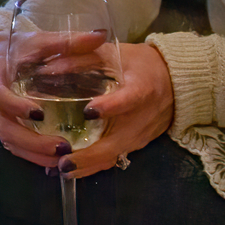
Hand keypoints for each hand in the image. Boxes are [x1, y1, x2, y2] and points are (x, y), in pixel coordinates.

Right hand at [0, 24, 56, 162]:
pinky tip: (56, 161)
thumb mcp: (35, 41)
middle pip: (5, 129)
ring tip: (64, 156)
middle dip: (33, 142)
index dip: (14, 106)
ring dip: (36, 153)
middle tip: (63, 146)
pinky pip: (15, 146)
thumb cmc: (11, 49)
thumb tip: (100, 35)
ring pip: (10, 142)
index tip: (39, 112)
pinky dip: (34, 156)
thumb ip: (65, 42)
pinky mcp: (3, 126)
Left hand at [69, 41, 176, 178]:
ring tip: (61, 169)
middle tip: (63, 160)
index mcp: (143, 88)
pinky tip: (71, 170)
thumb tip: (50, 67)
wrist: (175, 83)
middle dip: (90, 154)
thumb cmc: (141, 64)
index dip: (112, 106)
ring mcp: (140, 135)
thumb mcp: (116, 54)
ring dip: (88, 165)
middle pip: (118, 141)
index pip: (130, 99)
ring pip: (114, 155)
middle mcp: (144, 117)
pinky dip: (93, 166)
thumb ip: (86, 58)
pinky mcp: (137, 144)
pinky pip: (114, 158)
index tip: (88, 111)